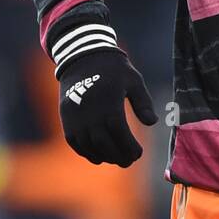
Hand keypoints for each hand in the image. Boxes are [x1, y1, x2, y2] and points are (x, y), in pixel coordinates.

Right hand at [57, 49, 158, 166]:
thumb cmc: (114, 69)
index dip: (129, 147)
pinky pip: (74, 142)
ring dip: (103, 156)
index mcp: (109, 104)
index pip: (120, 134)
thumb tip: (152, 122)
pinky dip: (86, 152)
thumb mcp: (134, 81)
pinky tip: (98, 155)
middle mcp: (90, 114)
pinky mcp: (66, 118)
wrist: (83, 57)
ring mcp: (75, 117)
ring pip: (88, 146)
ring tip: (116, 159)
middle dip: (118, 156)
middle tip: (129, 161)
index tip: (139, 154)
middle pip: (104, 144)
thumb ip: (143, 103)